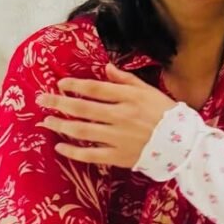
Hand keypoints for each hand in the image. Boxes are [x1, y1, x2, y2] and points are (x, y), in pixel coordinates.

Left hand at [37, 64, 174, 166]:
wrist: (183, 145)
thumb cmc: (166, 115)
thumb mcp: (149, 91)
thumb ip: (126, 80)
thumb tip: (105, 67)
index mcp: (128, 98)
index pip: (94, 89)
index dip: (74, 85)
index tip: (60, 84)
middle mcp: (120, 116)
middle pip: (81, 108)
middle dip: (58, 103)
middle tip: (40, 100)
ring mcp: (117, 137)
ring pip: (81, 130)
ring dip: (61, 125)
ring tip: (46, 121)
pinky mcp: (118, 156)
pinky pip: (90, 154)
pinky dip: (73, 151)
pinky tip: (60, 146)